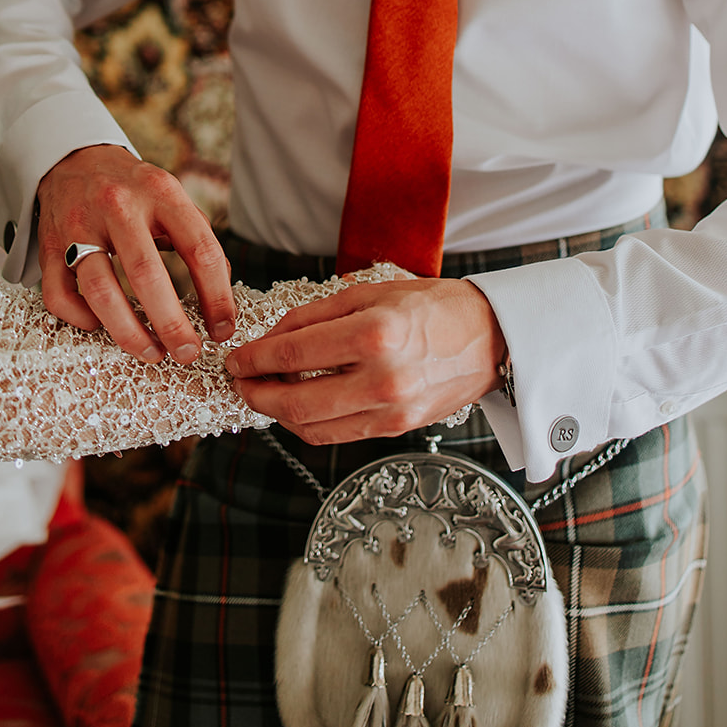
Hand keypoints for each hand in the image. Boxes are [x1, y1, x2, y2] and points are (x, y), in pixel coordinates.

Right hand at [36, 144, 235, 361]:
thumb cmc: (132, 189)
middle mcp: (118, 206)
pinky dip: (82, 320)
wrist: (73, 160)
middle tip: (188, 353)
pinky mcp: (48, 246)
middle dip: (172, 324)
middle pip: (147, 274)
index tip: (223, 329)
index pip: (199, 248)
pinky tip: (101, 327)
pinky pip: (60, 295)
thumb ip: (198, 238)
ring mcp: (78, 226)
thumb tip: (221, 295)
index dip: (217, 296)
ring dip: (129, 332)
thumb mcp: (171, 196)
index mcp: (160, 192)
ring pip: (101, 290)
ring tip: (152, 353)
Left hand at [225, 276, 504, 443]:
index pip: (293, 355)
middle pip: (295, 403)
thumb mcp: (372, 291)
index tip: (236, 359)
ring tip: (266, 394)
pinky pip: (339, 435)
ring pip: (313, 428)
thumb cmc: (433, 306)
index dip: (254, 359)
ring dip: (278, 414)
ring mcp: (391, 409)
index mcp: (375, 333)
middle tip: (240, 382)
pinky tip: (298, 405)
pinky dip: (309, 424)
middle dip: (256, 395)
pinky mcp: (398, 428)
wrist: (490, 337)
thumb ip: (316, 315)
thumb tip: (271, 337)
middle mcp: (382, 377)